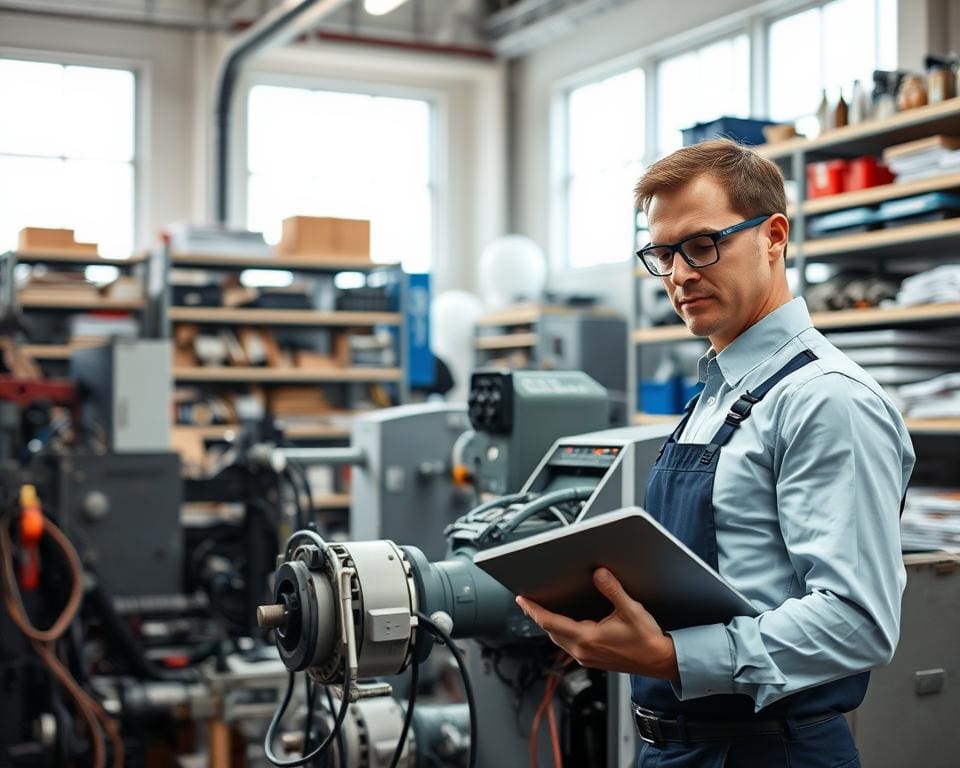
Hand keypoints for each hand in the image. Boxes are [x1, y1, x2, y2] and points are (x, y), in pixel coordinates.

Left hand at [516, 568, 678, 680]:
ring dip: (548, 624)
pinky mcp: (592, 660)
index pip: (550, 622)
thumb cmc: (647, 639)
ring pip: (558, 639)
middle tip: (527, 600)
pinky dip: (560, 631)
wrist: (659, 661)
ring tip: (540, 609)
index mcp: (587, 638)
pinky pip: (568, 644)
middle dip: (537, 615)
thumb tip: (599, 573)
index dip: (532, 610)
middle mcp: (583, 650)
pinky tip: (563, 622)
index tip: (521, 599)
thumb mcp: (630, 609)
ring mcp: (587, 657)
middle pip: (550, 631)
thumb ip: (612, 589)